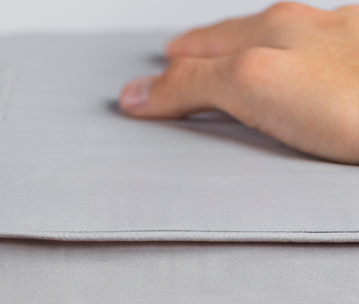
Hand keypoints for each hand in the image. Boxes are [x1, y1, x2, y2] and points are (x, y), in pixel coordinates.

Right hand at [119, 2, 358, 163]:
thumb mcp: (255, 84)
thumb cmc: (353, 102)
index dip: (170, 69)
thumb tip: (137, 93)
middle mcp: (313, 30)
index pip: (203, 47)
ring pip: (288, 47)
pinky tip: (308, 87)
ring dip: (256, 59)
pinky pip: (321, 71)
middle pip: (245, 37)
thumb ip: (195, 84)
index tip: (143, 91)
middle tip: (179, 62)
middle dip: (208, 50)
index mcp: (276, 30)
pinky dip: (297, 77)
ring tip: (237, 73)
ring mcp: (347, 49)